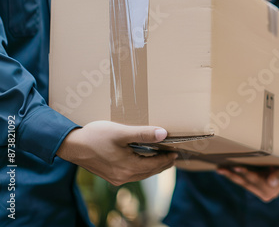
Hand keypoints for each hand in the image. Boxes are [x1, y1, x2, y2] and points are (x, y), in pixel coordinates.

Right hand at [56, 121, 176, 185]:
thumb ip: (143, 134)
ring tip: (161, 160)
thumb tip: (164, 134)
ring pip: (141, 174)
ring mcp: (116, 178)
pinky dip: (141, 169)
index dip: (167, 158)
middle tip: (173, 157)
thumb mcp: (121, 132)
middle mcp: (124, 177)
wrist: (71, 145)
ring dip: (152, 168)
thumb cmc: (95, 136)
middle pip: (150, 172)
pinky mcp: (110, 176)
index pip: (155, 164)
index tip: (176, 152)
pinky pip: (132, 174)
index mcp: (129, 167)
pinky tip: (142, 163)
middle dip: (163, 164)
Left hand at [217, 165, 278, 201]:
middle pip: (245, 183)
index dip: (245, 173)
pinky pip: (242, 180)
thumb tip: (271, 182)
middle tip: (220, 169)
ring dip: (230, 175)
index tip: (236, 166)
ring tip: (219, 169)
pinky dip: (234, 174)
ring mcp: (259, 191)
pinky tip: (225, 169)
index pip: (256, 180)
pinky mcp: (255, 186)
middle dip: (232, 175)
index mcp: (272, 189)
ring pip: (242, 182)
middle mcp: (264, 193)